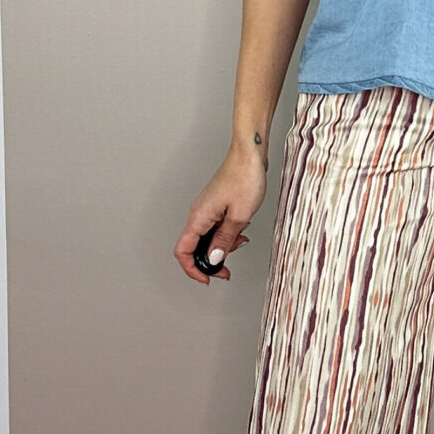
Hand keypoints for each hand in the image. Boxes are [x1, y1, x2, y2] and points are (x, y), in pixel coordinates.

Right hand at [175, 142, 269, 281]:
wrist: (250, 154)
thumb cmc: (245, 177)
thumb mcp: (239, 216)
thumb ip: (224, 240)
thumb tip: (213, 261)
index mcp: (198, 217)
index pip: (183, 251)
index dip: (193, 270)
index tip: (208, 279)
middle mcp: (198, 213)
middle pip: (194, 248)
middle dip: (211, 261)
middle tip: (228, 269)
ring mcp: (205, 209)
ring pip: (206, 238)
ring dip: (222, 247)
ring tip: (240, 242)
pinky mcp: (214, 205)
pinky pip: (214, 227)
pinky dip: (226, 235)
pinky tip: (240, 231)